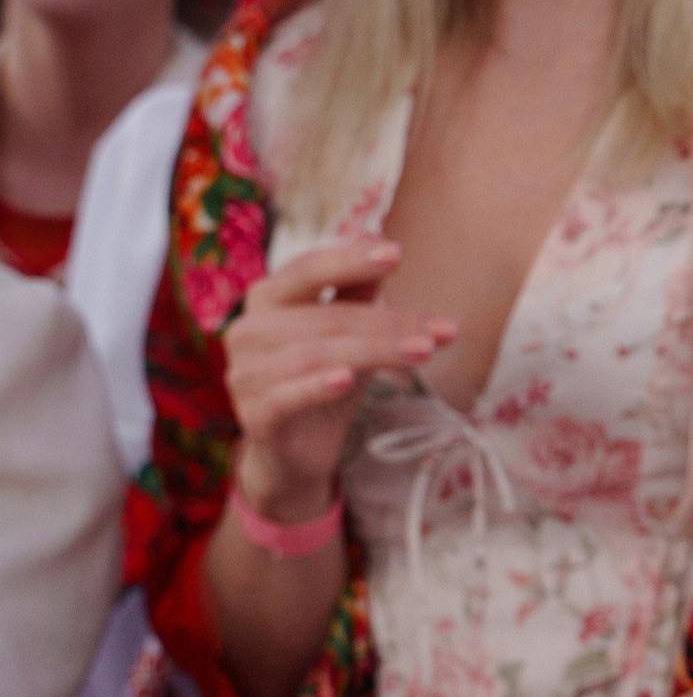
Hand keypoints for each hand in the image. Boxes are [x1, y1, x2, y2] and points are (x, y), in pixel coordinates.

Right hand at [222, 236, 456, 521]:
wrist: (294, 453)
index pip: (308, 269)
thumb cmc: (323, 379)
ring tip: (423, 352)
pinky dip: (317, 386)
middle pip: (325, 318)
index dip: (350, 260)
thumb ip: (359, 294)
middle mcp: (249, 330)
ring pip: (314, 355)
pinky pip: (285, 397)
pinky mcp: (252, 415)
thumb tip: (383, 243)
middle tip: (444, 329)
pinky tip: (348, 379)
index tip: (397, 253)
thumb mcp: (348, 334)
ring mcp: (244, 373)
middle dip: (389, 323)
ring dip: (374, 352)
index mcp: (268, 299)